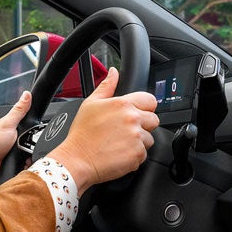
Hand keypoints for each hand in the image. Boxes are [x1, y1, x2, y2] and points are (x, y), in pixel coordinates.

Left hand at [0, 90, 31, 182]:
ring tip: (23, 154)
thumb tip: (26, 94)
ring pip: (33, 149)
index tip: (34, 126)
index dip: (33, 123)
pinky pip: (30, 160)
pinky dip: (29, 161)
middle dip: (33, 141)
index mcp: (10, 125)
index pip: (28, 120)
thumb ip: (18, 110)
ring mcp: (15, 149)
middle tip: (24, 143)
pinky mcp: (17, 161)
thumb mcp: (7, 124)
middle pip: (33, 136)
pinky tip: (23, 161)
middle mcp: (13, 137)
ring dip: (31, 153)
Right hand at [49, 67, 158, 192]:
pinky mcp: (137, 154)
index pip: (150, 100)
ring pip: (149, 138)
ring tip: (120, 143)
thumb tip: (114, 73)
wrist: (77, 159)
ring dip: (139, 142)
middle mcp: (132, 119)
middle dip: (143, 125)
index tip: (137, 114)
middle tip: (125, 131)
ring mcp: (136, 137)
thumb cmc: (82, 134)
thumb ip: (106, 86)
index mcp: (123, 104)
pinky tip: (120, 153)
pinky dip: (134, 156)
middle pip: (153, 120)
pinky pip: (144, 154)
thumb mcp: (90, 104)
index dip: (144, 107)